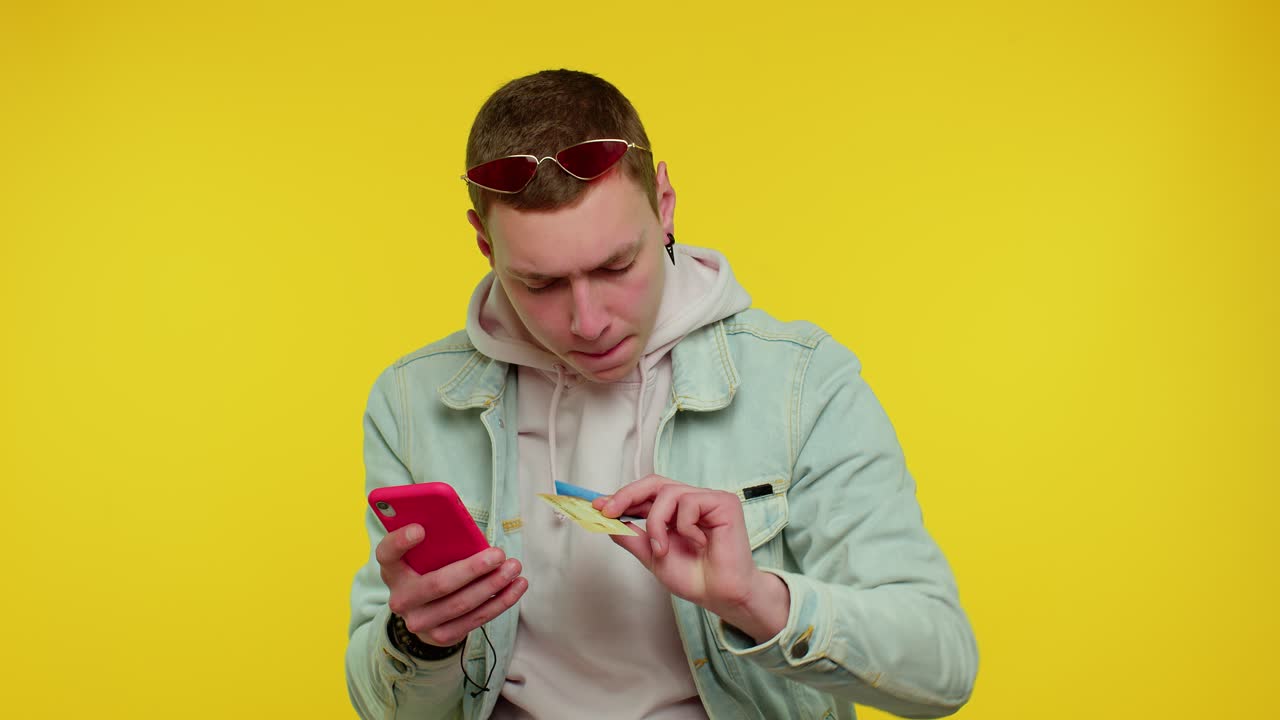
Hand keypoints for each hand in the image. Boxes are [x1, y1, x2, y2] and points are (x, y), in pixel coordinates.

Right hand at [375, 525, 527, 646]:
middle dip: (473, 569)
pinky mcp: (441, 636)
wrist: (423, 611)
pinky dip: (500, 602)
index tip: (420, 529)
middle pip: (438, 584)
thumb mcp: (423, 554)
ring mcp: (420, 621)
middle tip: (499, 554)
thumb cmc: (429, 569)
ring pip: (461, 604)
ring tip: (514, 568)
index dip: (401, 541)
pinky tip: (517, 586)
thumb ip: (438, 541)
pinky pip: (476, 619)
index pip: (387, 553)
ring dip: (493, 585)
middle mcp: (401, 598)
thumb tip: (471, 533)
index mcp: (393, 570)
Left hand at [593, 475, 789, 641]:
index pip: (646, 493)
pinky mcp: (724, 502)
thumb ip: (632, 537)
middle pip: (654, 482)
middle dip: (627, 495)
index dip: (622, 497)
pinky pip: (690, 502)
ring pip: (668, 493)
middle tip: (609, 511)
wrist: (721, 595)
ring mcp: (708, 499)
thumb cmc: (695, 577)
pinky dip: (685, 527)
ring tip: (661, 549)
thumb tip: (607, 522)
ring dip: (656, 523)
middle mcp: (692, 500)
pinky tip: (699, 544)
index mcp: (676, 511)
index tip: (597, 506)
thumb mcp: (652, 556)